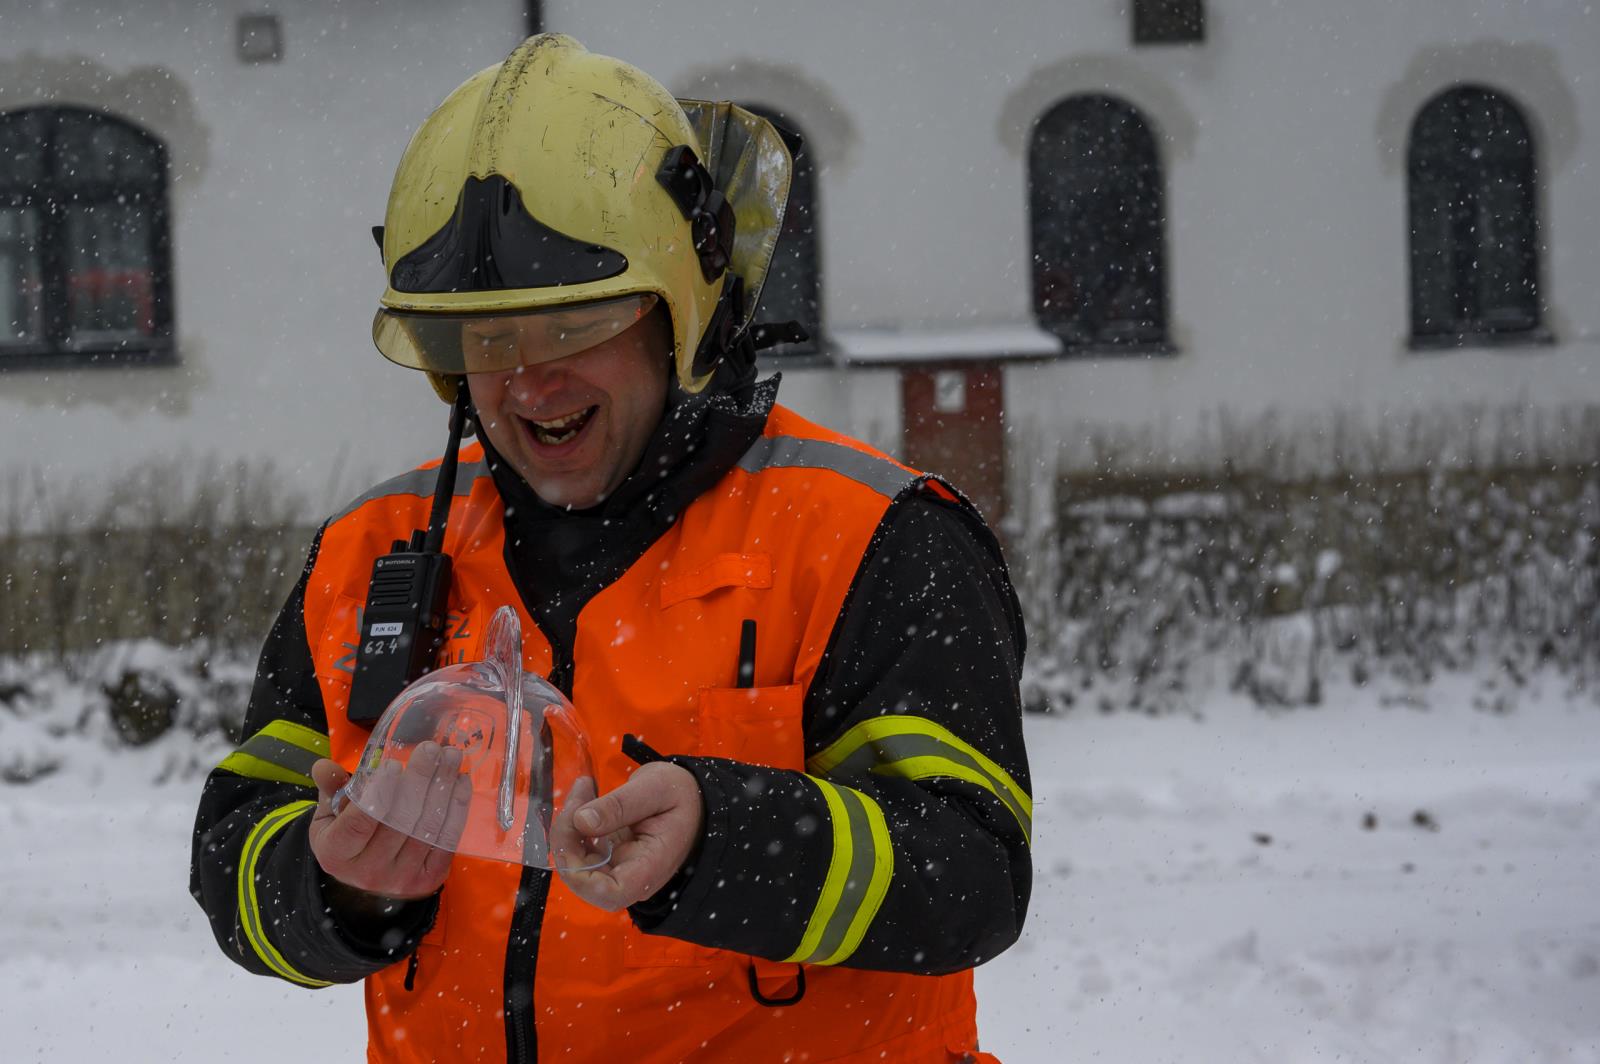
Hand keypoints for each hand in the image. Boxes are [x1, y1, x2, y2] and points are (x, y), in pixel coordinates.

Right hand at [308, 742, 469, 903]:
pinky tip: (459, 782)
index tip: (395, 764)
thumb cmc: (346, 835)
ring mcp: (400, 879)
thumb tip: (323, 766)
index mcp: (336, 854)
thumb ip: (330, 788)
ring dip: (443, 789)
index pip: (359, 823)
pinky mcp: (429, 880)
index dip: (379, 793)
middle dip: (419, 780)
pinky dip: (456, 808)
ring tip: (451, 757)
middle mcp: (367, 872)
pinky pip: (447, 840)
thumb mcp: (328, 813)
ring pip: (427, 829)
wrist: (367, 875)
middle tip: (432, 749)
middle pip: (399, 822)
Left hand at [550, 762, 703, 911]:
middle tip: (580, 794)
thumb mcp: (656, 788)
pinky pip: (581, 849)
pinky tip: (585, 795)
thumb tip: (581, 821)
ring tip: (585, 787)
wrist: (693, 798)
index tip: (574, 834)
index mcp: (649, 867)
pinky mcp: (609, 856)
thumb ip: (620, 805)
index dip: (579, 876)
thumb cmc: (682, 794)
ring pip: (577, 863)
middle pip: (585, 879)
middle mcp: (631, 876)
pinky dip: (574, 823)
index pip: (609, 894)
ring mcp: (618, 868)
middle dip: (569, 837)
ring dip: (569, 826)